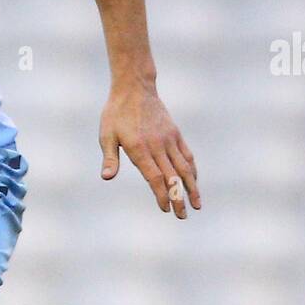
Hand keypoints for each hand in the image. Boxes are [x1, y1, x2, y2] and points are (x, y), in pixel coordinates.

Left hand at [99, 84, 199, 217]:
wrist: (134, 89)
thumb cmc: (116, 114)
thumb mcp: (107, 135)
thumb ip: (109, 158)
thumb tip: (107, 178)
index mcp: (140, 149)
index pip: (155, 178)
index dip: (162, 195)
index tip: (166, 209)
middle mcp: (158, 146)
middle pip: (172, 177)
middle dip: (178, 198)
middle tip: (183, 216)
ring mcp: (169, 140)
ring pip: (185, 167)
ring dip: (192, 187)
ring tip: (197, 204)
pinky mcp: (175, 134)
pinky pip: (187, 155)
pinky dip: (192, 170)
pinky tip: (194, 181)